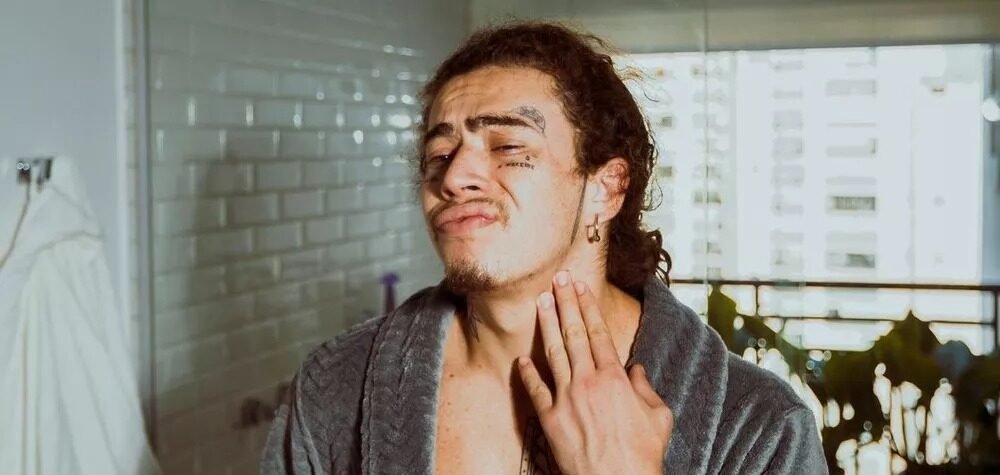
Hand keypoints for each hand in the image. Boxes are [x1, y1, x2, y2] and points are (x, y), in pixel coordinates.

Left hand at [516, 270, 672, 474]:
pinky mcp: (550, 419)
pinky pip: (536, 390)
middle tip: (558, 279)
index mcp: (616, 379)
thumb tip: (636, 370)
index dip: (588, 307)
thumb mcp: (659, 417)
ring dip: (547, 325)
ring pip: (554, 353)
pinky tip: (521, 359)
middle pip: (574, 334)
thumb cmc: (642, 456)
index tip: (581, 287)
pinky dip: (527, 373)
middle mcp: (589, 382)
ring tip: (540, 302)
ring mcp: (567, 399)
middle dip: (566, 303)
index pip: (599, 333)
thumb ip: (646, 389)